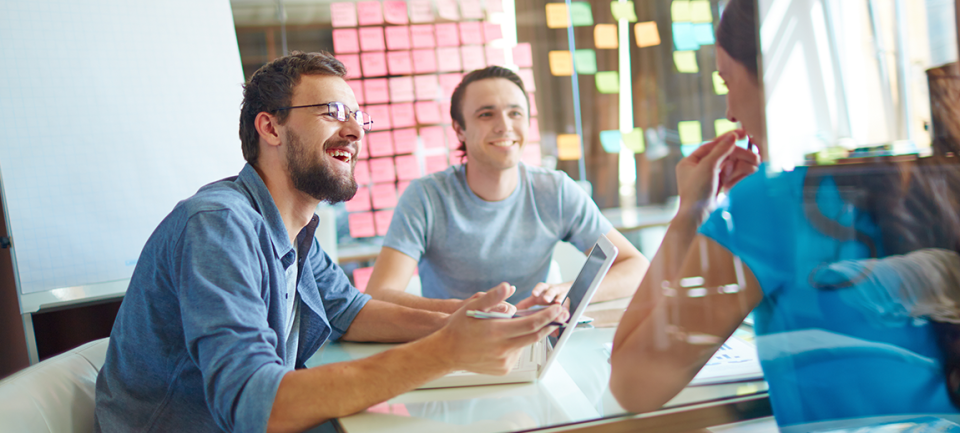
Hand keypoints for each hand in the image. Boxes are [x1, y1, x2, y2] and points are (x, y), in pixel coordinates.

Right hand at [434, 283, 564, 374]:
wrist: (448, 352)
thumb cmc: (460, 328)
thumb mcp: (473, 307)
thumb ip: (493, 297)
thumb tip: (508, 287)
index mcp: (497, 332)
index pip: (530, 324)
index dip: (546, 316)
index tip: (557, 309)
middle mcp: (502, 349)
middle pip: (534, 336)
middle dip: (547, 324)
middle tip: (557, 315)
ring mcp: (504, 361)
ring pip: (524, 344)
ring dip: (526, 334)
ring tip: (511, 327)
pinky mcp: (504, 369)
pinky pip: (516, 353)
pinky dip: (516, 344)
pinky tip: (503, 340)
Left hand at [675, 130, 757, 218]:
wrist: (697, 216)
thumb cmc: (696, 191)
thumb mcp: (707, 167)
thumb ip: (720, 151)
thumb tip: (732, 136)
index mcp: (690, 161)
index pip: (711, 145)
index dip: (727, 139)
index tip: (742, 133)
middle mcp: (698, 168)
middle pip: (723, 156)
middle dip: (739, 156)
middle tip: (755, 155)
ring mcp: (709, 178)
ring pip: (729, 166)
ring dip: (743, 164)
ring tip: (756, 164)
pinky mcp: (718, 186)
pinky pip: (730, 176)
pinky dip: (740, 173)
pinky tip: (752, 170)